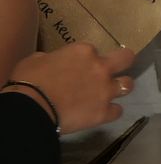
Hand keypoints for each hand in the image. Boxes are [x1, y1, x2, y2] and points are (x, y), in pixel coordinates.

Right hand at [7, 43, 136, 132]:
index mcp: (83, 52)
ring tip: (110, 92)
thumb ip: (52, 58)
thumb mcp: (36, 59)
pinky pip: (117, 111)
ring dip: (120, 87)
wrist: (32, 107)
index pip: (93, 50)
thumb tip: (53, 62)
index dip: (87, 58)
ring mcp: (105, 91)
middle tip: (119, 67)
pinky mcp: (105, 112)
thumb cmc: (29, 80)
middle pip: (126, 58)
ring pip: (127, 85)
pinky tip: (101, 113)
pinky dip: (110, 111)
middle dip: (124, 61)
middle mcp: (100, 68)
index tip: (80, 64)